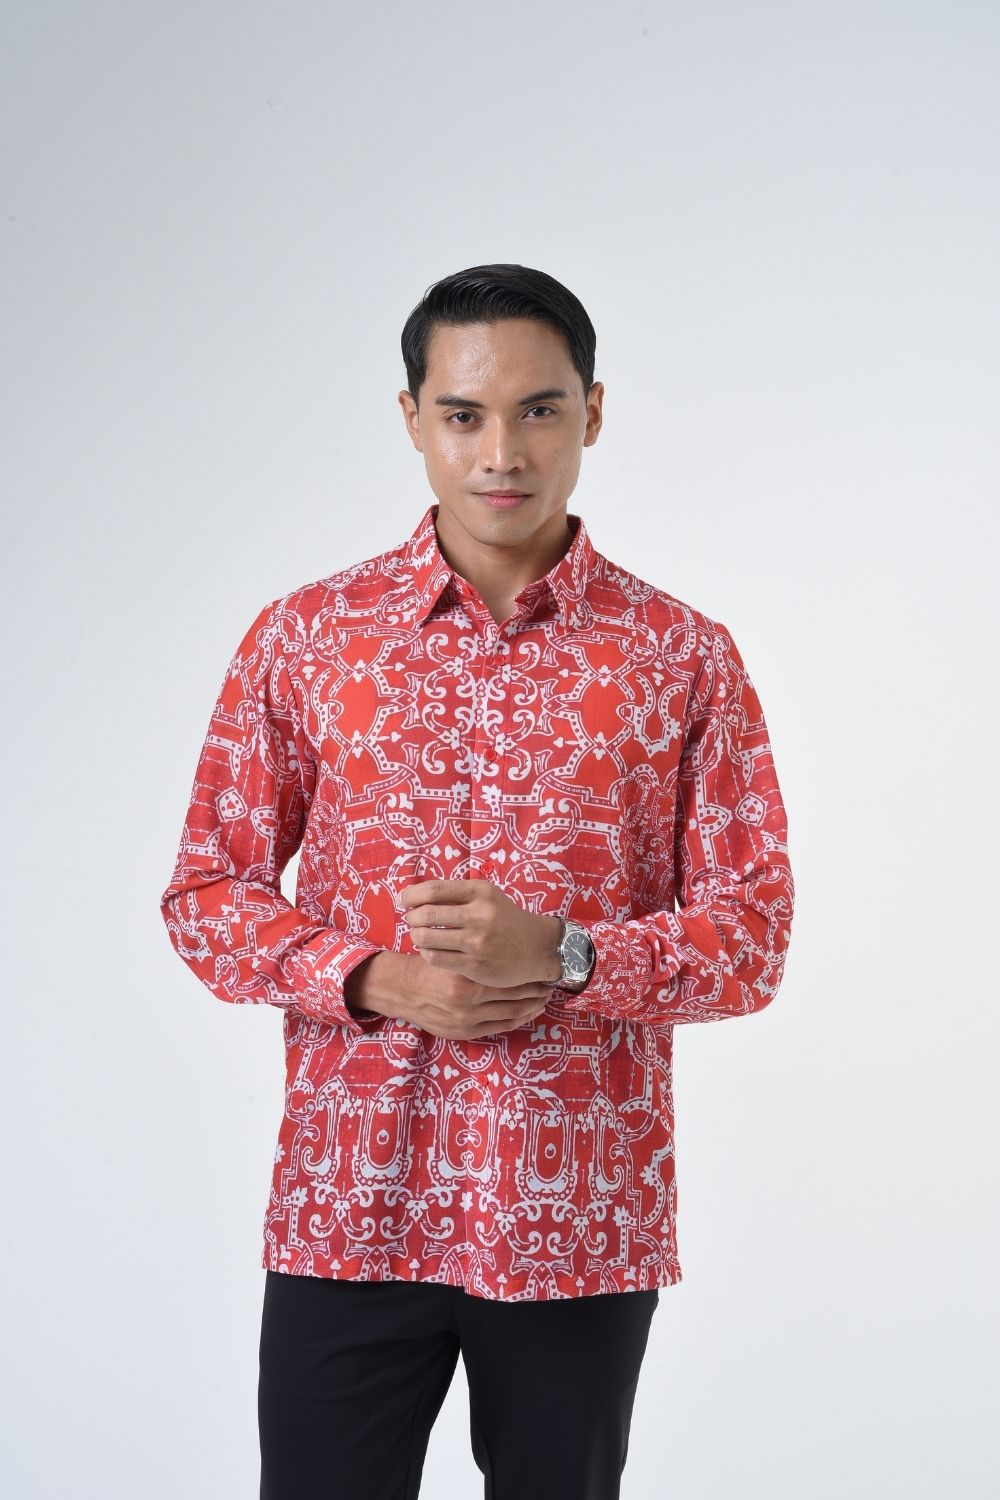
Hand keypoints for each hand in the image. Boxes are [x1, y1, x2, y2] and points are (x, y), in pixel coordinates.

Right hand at [344, 948, 556, 1041]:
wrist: (403, 990)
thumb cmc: (430, 965)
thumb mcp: (451, 950)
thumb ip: (473, 947)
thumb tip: (504, 937)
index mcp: (467, 977)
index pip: (509, 978)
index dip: (529, 976)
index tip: (542, 970)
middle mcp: (468, 1000)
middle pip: (514, 997)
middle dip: (535, 992)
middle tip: (549, 985)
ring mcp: (467, 1019)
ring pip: (510, 1014)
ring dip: (530, 1007)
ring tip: (544, 999)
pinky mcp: (465, 1032)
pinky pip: (499, 1027)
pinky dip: (517, 1020)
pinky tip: (528, 1013)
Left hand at [398, 877, 562, 988]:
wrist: (537, 948)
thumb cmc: (505, 919)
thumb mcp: (488, 895)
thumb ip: (457, 893)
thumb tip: (416, 894)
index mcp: (480, 892)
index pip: (433, 890)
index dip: (411, 895)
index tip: (404, 901)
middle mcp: (479, 915)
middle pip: (426, 914)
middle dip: (411, 917)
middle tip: (411, 919)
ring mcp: (477, 942)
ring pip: (427, 937)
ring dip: (416, 936)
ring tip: (420, 935)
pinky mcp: (475, 965)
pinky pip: (436, 958)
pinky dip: (426, 952)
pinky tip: (430, 949)